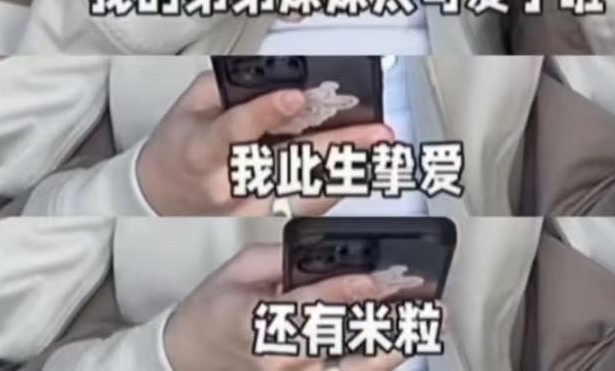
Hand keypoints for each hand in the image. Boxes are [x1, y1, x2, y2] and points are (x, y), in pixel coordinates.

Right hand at [136, 71, 394, 215]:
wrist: (159, 197)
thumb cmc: (180, 143)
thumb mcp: (191, 102)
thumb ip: (230, 84)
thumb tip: (274, 72)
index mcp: (203, 149)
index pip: (237, 129)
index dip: (267, 112)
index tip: (297, 96)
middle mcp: (227, 186)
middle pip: (284, 164)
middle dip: (334, 147)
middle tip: (374, 132)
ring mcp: (246, 210)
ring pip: (302, 191)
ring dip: (346, 170)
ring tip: (380, 151)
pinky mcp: (261, 222)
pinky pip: (304, 206)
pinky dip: (336, 187)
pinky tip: (364, 170)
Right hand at [163, 244, 411, 370]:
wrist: (187, 358)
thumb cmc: (212, 311)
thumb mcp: (238, 268)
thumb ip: (281, 259)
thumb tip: (323, 254)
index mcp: (259, 323)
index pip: (313, 308)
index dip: (350, 292)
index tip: (382, 280)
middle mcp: (280, 362)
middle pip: (342, 347)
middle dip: (387, 324)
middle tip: (426, 306)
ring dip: (392, 348)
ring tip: (427, 326)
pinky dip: (373, 365)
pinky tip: (400, 347)